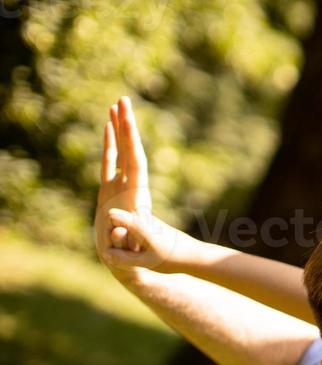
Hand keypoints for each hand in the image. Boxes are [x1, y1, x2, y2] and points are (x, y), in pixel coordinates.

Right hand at [94, 97, 196, 279]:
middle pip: (131, 150)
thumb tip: (115, 219)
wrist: (165, 263)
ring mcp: (128, 188)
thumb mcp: (142, 250)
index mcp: (139, 198)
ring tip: (113, 107)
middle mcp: (135, 188)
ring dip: (119, 130)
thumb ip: (130, 235)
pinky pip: (115, 164)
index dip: (128, 138)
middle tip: (122, 99)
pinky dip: (113, 147)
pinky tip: (109, 133)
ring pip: (123, 153)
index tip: (125, 116)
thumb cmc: (153, 259)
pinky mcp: (121, 192)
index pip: (134, 161)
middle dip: (126, 125)